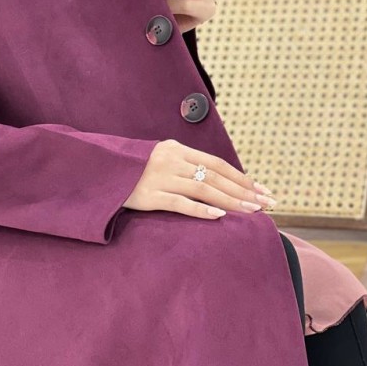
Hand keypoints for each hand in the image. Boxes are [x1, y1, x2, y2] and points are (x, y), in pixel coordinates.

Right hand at [122, 139, 275, 218]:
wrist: (100, 170)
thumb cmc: (135, 167)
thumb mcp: (161, 157)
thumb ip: (186, 164)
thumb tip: (219, 179)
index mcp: (176, 149)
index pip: (217, 163)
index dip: (241, 177)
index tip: (262, 190)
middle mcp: (171, 161)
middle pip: (215, 177)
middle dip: (244, 191)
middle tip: (267, 204)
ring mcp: (160, 178)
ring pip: (203, 189)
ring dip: (231, 201)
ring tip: (252, 212)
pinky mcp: (149, 196)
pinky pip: (179, 203)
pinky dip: (201, 210)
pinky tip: (219, 216)